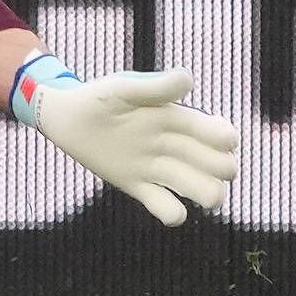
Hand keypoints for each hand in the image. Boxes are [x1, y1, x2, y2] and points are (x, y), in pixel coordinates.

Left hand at [32, 70, 238, 226]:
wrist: (69, 120)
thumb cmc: (99, 99)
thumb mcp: (124, 89)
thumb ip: (155, 87)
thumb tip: (189, 81)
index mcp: (179, 120)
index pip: (221, 135)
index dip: (226, 139)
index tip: (220, 139)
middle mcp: (176, 147)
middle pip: (221, 166)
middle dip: (223, 169)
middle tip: (203, 165)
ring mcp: (159, 169)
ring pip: (205, 190)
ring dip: (209, 195)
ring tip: (195, 192)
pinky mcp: (140, 187)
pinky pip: (169, 210)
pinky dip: (173, 214)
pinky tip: (163, 205)